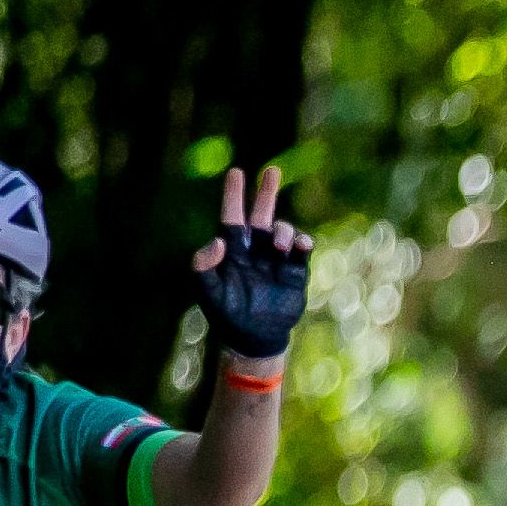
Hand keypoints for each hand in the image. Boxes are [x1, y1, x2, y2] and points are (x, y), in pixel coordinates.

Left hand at [187, 165, 311, 363]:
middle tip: (272, 170)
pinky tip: (301, 244)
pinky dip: (303, 243)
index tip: (236, 172)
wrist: (254, 336)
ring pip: (282, 231)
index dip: (234, 195)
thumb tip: (218, 240)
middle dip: (266, 192)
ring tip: (280, 245)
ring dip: (282, 231)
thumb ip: (203, 265)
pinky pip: (302, 250)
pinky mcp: (295, 272)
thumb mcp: (207, 290)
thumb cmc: (225, 313)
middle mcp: (254, 249)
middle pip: (261, 214)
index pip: (231, 216)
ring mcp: (275, 259)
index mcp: (231, 249)